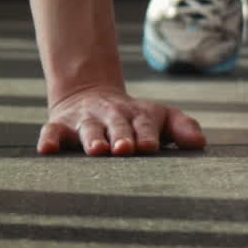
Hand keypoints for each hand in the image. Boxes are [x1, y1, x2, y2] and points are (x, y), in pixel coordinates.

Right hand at [37, 85, 206, 155]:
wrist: (92, 96)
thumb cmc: (134, 118)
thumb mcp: (160, 118)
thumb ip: (182, 128)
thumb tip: (201, 142)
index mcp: (138, 115)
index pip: (145, 125)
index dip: (147, 135)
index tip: (150, 147)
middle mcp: (112, 116)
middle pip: (117, 126)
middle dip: (121, 137)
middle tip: (125, 149)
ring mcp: (85, 121)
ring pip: (88, 129)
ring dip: (92, 139)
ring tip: (97, 150)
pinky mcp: (60, 126)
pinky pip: (52, 132)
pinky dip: (48, 139)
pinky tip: (46, 150)